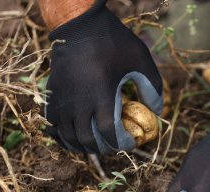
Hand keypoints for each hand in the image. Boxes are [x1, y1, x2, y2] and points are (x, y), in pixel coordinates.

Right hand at [45, 0, 162, 153]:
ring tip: (97, 144)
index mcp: (102, 96)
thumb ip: (152, 87)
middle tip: (115, 144)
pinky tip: (74, 137)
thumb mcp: (140, 60)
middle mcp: (79, 103)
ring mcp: (63, 101)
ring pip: (70, 137)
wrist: (78, 26)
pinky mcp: (52, 96)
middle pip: (89, 140)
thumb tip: (157, 111)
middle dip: (105, 147)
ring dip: (84, 146)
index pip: (110, 134)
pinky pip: (53, 126)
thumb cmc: (112, 42)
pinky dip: (63, 137)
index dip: (122, 143)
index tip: (131, 142)